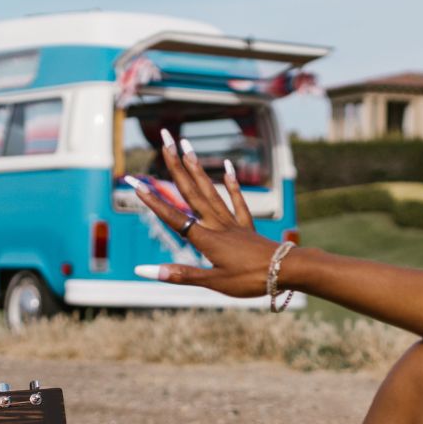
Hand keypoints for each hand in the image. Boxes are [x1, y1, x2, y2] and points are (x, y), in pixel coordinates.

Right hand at [124, 134, 283, 297]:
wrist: (286, 271)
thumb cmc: (250, 280)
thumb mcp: (213, 282)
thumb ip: (180, 274)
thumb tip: (144, 270)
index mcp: (206, 239)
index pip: (174, 218)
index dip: (154, 202)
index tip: (136, 184)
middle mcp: (217, 224)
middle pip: (191, 192)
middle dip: (175, 165)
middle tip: (165, 141)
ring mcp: (232, 223)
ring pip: (210, 191)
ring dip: (196, 168)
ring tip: (186, 146)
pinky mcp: (246, 225)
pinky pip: (238, 200)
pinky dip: (232, 183)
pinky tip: (227, 167)